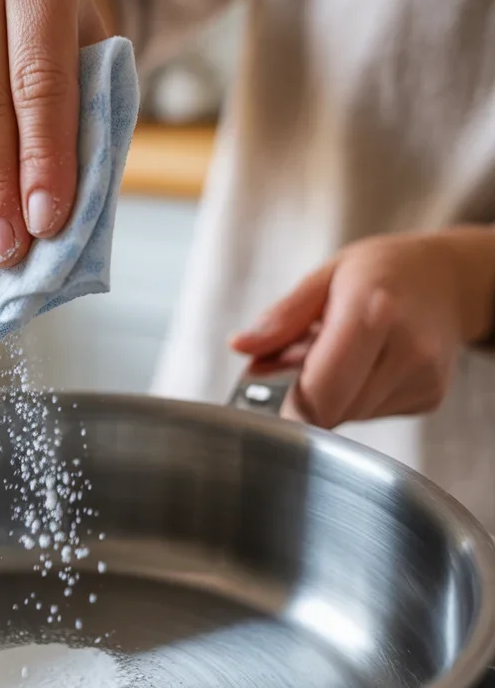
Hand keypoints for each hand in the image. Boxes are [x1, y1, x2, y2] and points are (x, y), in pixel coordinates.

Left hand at [231, 230, 494, 427]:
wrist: (448, 278)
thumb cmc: (382, 271)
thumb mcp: (325, 276)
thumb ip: (282, 317)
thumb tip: (240, 346)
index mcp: (373, 312)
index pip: (320, 391)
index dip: (289, 403)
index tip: (271, 395)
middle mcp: (407, 349)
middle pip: (333, 410)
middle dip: (307, 394)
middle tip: (304, 359)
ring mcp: (424, 378)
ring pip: (351, 416)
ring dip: (331, 395)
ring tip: (338, 354)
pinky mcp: (431, 397)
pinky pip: (372, 414)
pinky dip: (356, 396)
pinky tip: (365, 365)